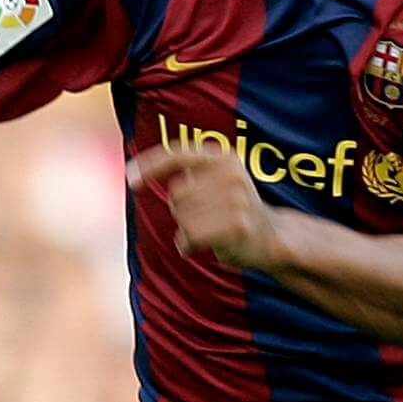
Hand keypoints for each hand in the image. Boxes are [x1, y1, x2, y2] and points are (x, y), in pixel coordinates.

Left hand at [127, 145, 280, 269]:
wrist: (272, 237)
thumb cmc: (235, 210)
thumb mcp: (218, 180)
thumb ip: (188, 173)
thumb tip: (137, 173)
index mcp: (223, 157)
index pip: (178, 154)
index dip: (151, 165)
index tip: (130, 179)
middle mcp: (231, 173)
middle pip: (175, 193)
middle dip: (179, 212)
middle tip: (202, 220)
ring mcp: (236, 199)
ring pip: (182, 217)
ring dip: (185, 230)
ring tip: (206, 233)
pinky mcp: (236, 225)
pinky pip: (191, 236)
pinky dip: (187, 246)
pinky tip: (198, 247)